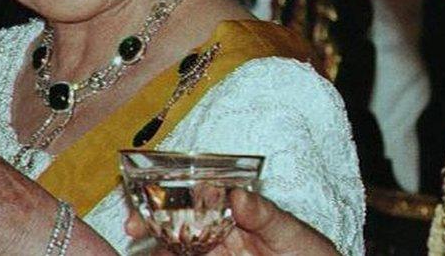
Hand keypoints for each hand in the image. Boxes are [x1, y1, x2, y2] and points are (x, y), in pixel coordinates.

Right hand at [125, 188, 339, 255]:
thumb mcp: (292, 232)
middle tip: (131, 228)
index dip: (169, 195)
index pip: (195, 200)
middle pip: (176, 228)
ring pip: (177, 252)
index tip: (148, 195)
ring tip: (141, 249)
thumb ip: (265, 214)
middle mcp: (219, 238)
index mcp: (234, 215)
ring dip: (158, 249)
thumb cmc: (313, 255)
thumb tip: (237, 194)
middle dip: (150, 225)